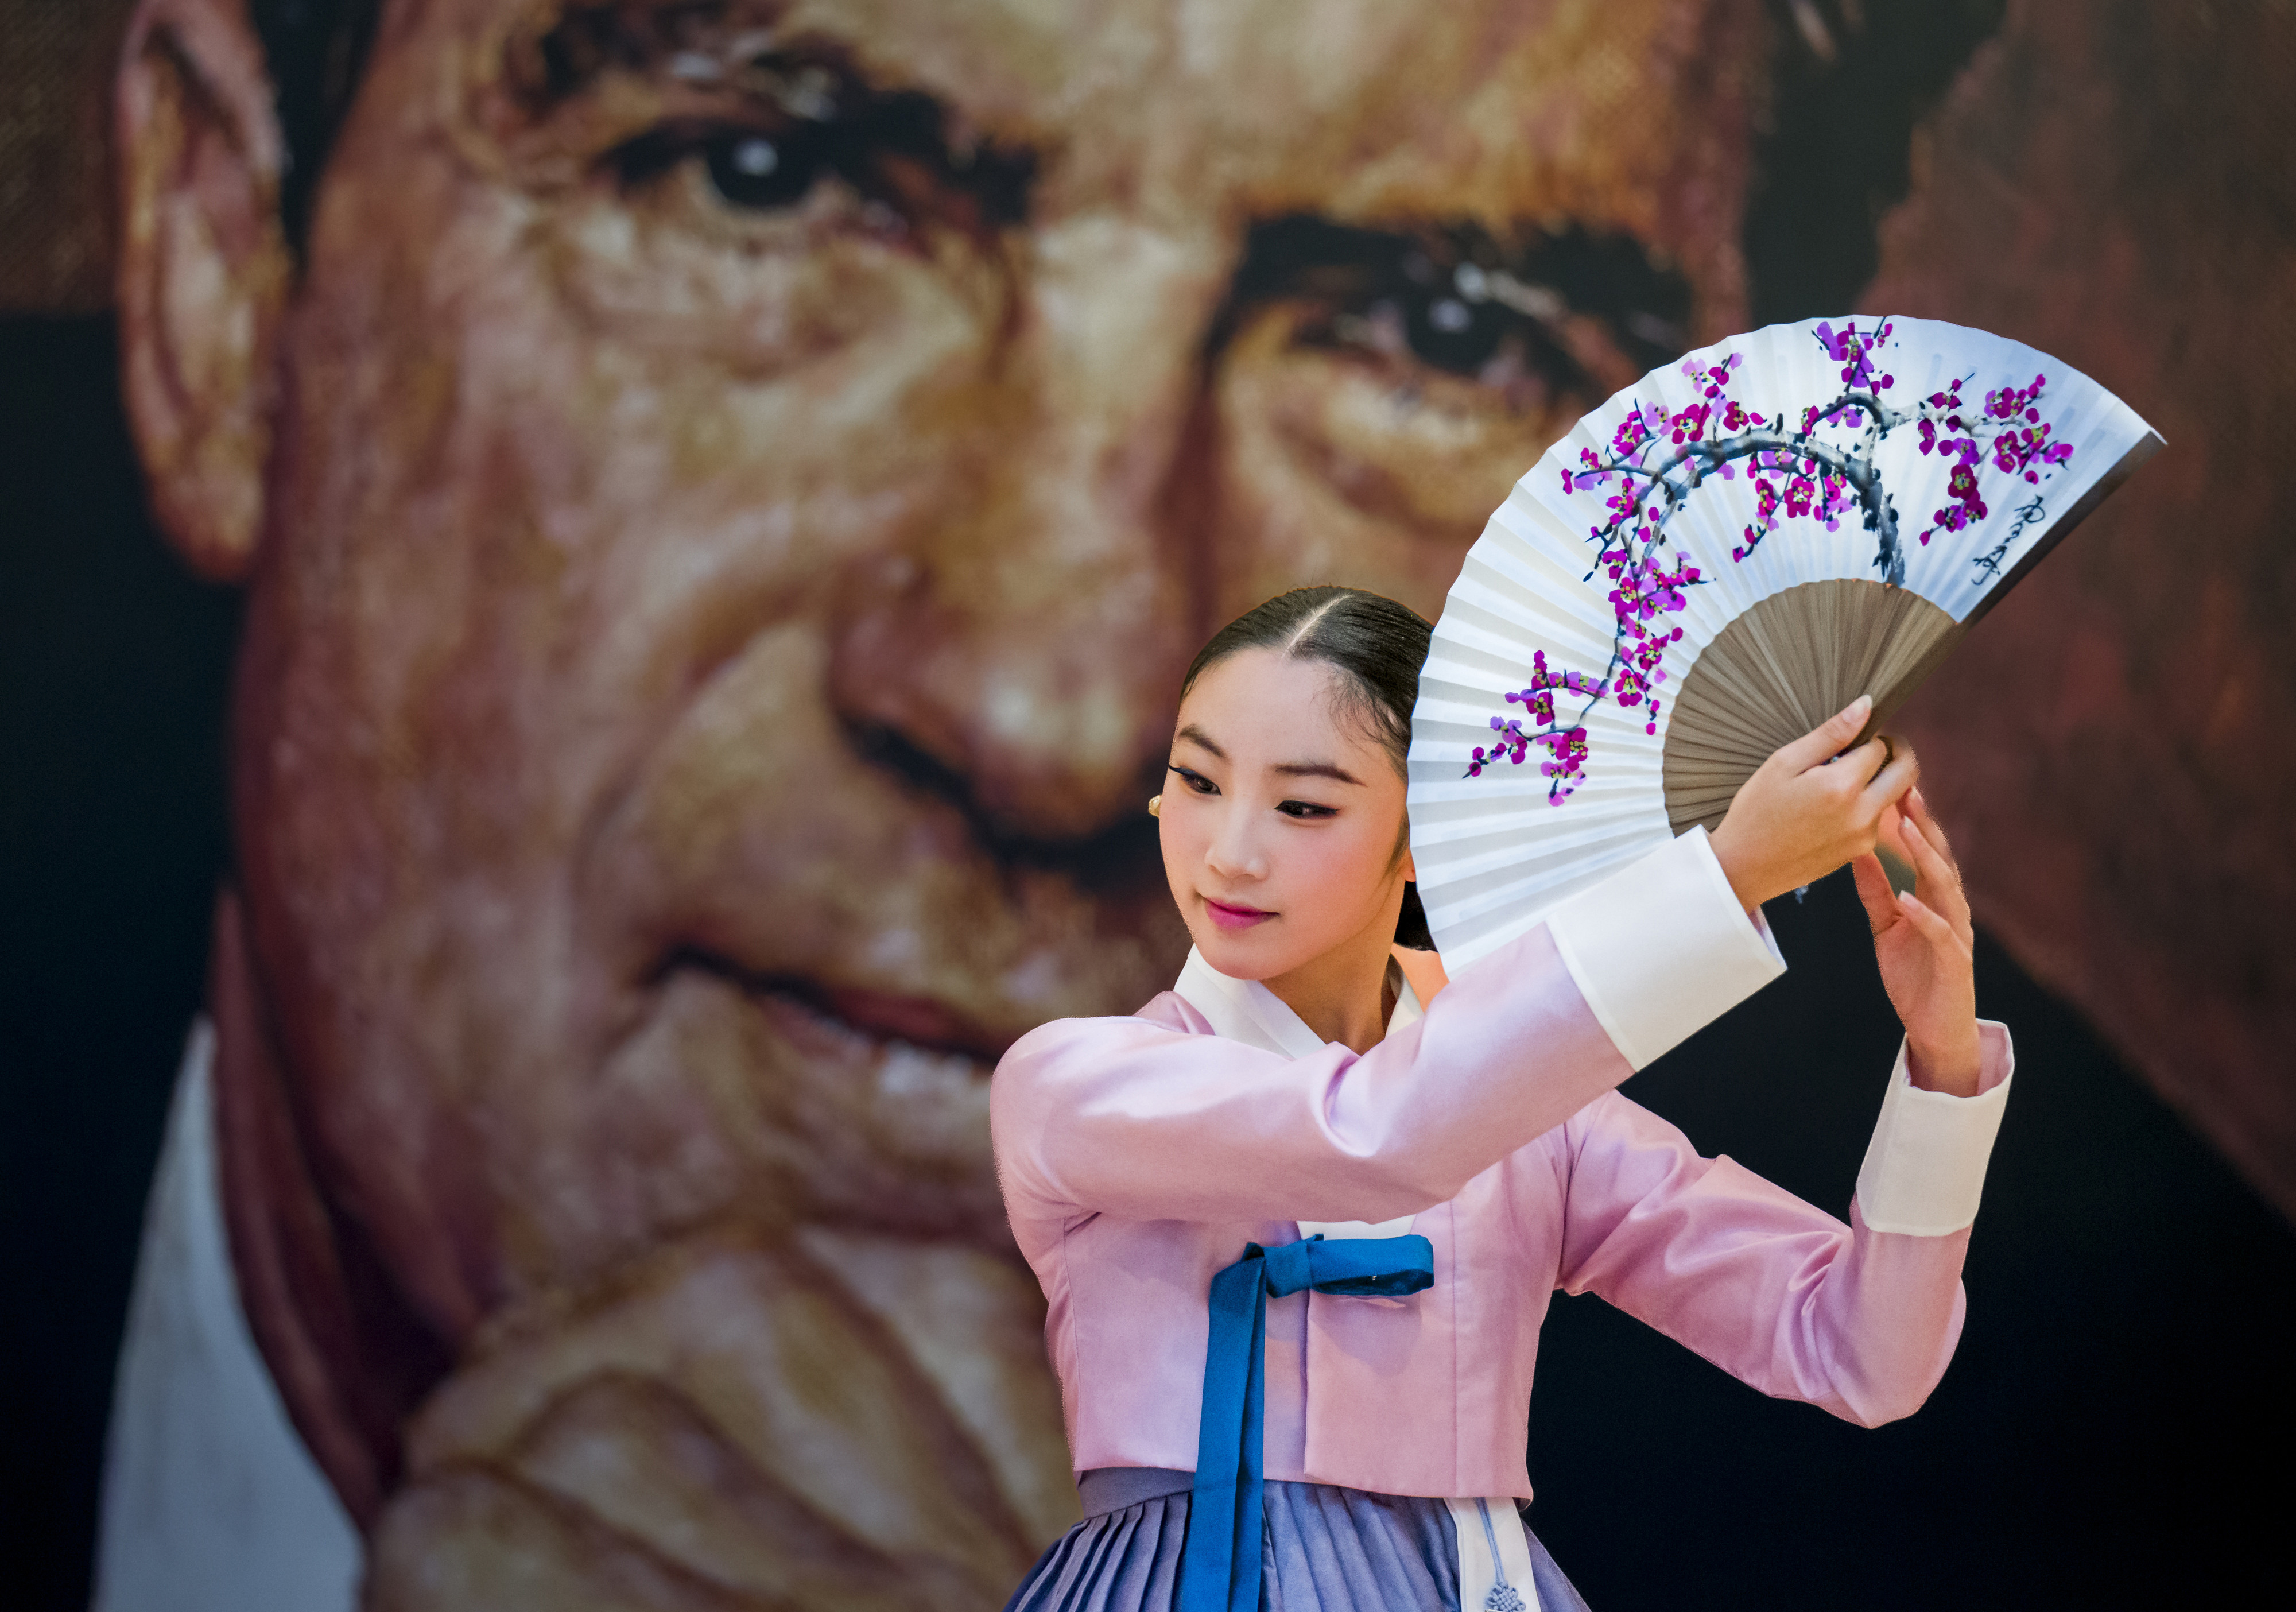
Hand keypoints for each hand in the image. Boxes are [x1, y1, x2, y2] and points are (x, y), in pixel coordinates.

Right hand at [1709, 696, 1917, 909]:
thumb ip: (1830, 734)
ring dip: (1878, 782)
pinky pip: (1877, 818)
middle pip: (1907, 772)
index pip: (1879, 746)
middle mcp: (1862, 812)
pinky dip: (1864, 805)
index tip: (1849, 739)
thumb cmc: (1756, 812)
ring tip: (1836, 782)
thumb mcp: (1784, 763)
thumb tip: (1865, 705)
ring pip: (1893, 796)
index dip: (1866, 736)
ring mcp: (1864, 835)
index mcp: (1842, 786)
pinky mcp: (1860, 849)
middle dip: (1898, 752)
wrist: (1743, 867)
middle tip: (1875, 746)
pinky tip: (1830, 808)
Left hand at [1851, 788, 1982, 1095]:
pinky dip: (1923, 913)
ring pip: (1946, 886)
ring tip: (1909, 829)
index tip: (1895, 786)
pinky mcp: (1954, 959)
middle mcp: (1949, 908)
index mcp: (1933, 897)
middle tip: (1907, 790)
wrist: (1934, 1025)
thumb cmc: (1914, 973)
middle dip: (1925, 824)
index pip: (1925, 850)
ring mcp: (1956, 932)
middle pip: (1940, 857)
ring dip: (1927, 856)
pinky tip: (1906, 898)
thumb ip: (1875, 890)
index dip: (1913, 819)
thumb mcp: (1885, 925)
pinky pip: (1939, 931)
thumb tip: (1856, 851)